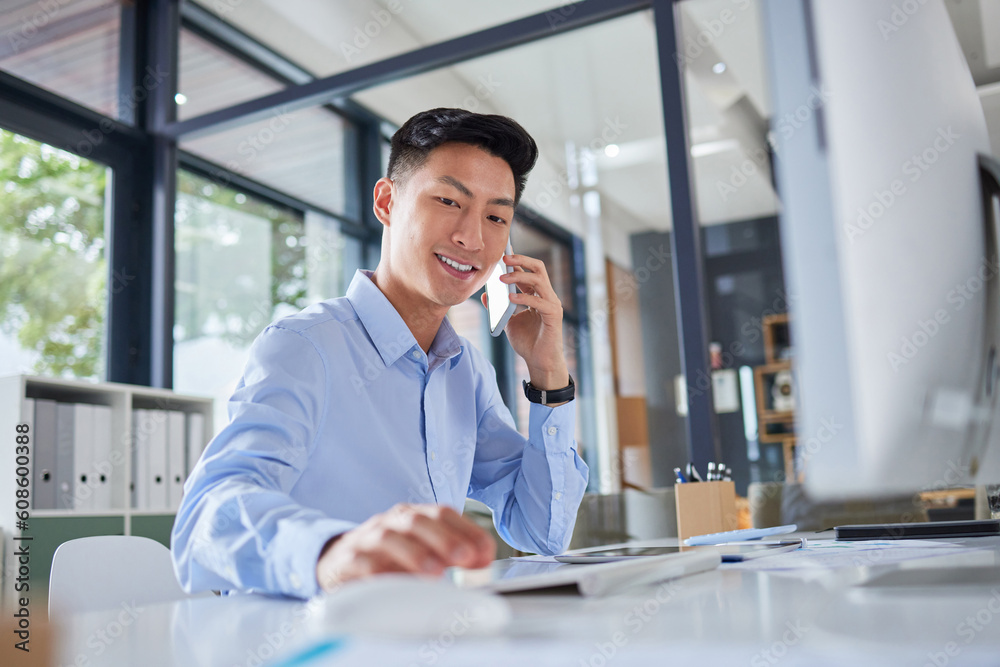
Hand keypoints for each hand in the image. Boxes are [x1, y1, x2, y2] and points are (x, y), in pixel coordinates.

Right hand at [315, 503, 494, 591]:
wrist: (336, 561)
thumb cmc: (386, 558)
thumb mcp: (420, 553)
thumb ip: (451, 556)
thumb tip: (482, 564)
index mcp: (412, 516)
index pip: (443, 513)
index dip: (467, 531)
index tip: (485, 554)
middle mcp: (391, 522)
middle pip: (418, 521)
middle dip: (444, 539)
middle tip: (464, 559)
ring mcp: (367, 539)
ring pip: (389, 537)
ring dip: (414, 553)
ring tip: (434, 574)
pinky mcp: (346, 560)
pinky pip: (360, 561)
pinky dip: (377, 570)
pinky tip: (394, 583)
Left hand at [481, 253, 568, 390]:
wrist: (539, 362)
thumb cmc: (527, 342)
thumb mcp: (507, 321)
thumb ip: (498, 308)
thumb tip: (485, 295)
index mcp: (537, 295)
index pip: (528, 271)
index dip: (516, 262)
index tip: (501, 255)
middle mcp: (547, 296)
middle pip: (538, 268)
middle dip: (521, 260)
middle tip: (504, 258)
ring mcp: (552, 304)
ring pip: (539, 280)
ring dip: (519, 277)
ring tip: (502, 279)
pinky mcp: (554, 315)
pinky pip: (539, 301)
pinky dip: (524, 298)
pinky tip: (510, 299)